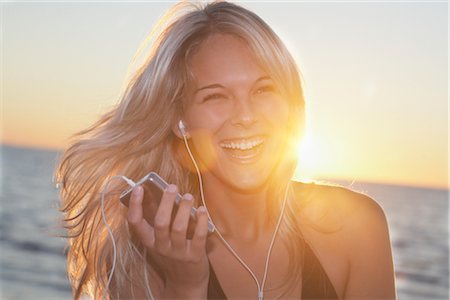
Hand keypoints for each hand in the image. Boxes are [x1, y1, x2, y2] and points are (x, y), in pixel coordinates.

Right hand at [127, 184, 209, 298]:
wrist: (185, 283)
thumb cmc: (172, 256)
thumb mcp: (159, 242)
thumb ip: (158, 223)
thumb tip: (161, 195)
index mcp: (150, 242)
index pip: (136, 223)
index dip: (135, 205)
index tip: (139, 188)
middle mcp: (162, 247)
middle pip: (161, 222)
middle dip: (166, 202)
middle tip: (172, 187)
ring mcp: (178, 253)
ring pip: (179, 227)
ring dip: (184, 209)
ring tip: (188, 196)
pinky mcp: (195, 256)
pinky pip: (198, 236)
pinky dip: (201, 220)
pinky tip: (202, 210)